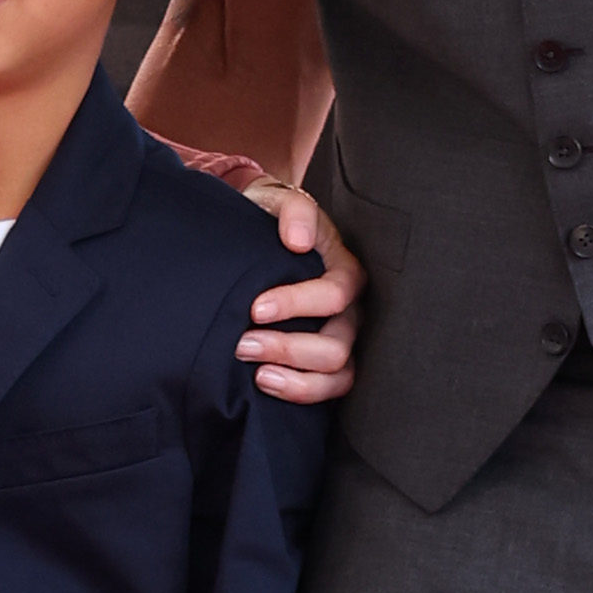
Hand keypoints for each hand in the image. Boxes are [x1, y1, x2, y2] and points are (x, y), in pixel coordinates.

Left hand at [231, 182, 361, 405]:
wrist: (257, 237)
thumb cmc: (271, 222)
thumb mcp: (279, 201)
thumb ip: (294, 210)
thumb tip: (300, 242)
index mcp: (344, 271)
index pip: (335, 295)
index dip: (297, 304)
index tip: (255, 307)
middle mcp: (349, 309)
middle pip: (338, 343)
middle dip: (289, 348)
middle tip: (243, 344)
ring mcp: (340, 338)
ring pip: (338, 374)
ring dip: (297, 379)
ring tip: (258, 374)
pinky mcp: (323, 362)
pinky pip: (328, 389)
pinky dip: (301, 391)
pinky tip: (266, 382)